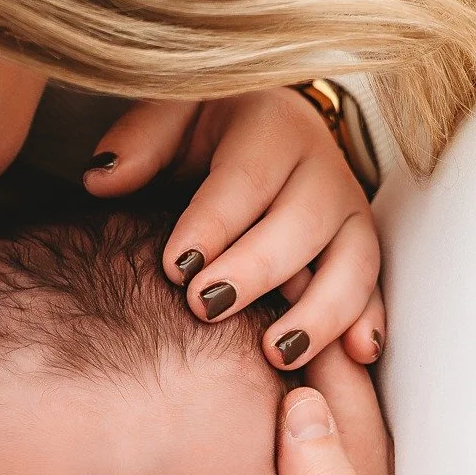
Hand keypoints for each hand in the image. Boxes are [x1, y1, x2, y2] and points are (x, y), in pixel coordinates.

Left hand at [84, 89, 382, 369]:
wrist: (262, 135)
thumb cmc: (204, 134)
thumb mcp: (170, 119)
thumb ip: (138, 144)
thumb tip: (101, 180)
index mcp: (271, 126)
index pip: (245, 178)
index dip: (212, 224)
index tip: (175, 267)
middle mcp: (322, 167)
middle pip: (302, 222)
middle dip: (256, 270)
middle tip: (207, 307)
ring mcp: (349, 212)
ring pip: (352, 261)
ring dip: (319, 312)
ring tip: (277, 353)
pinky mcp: (361, 250)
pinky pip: (374, 288)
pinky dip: (370, 321)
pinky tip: (356, 356)